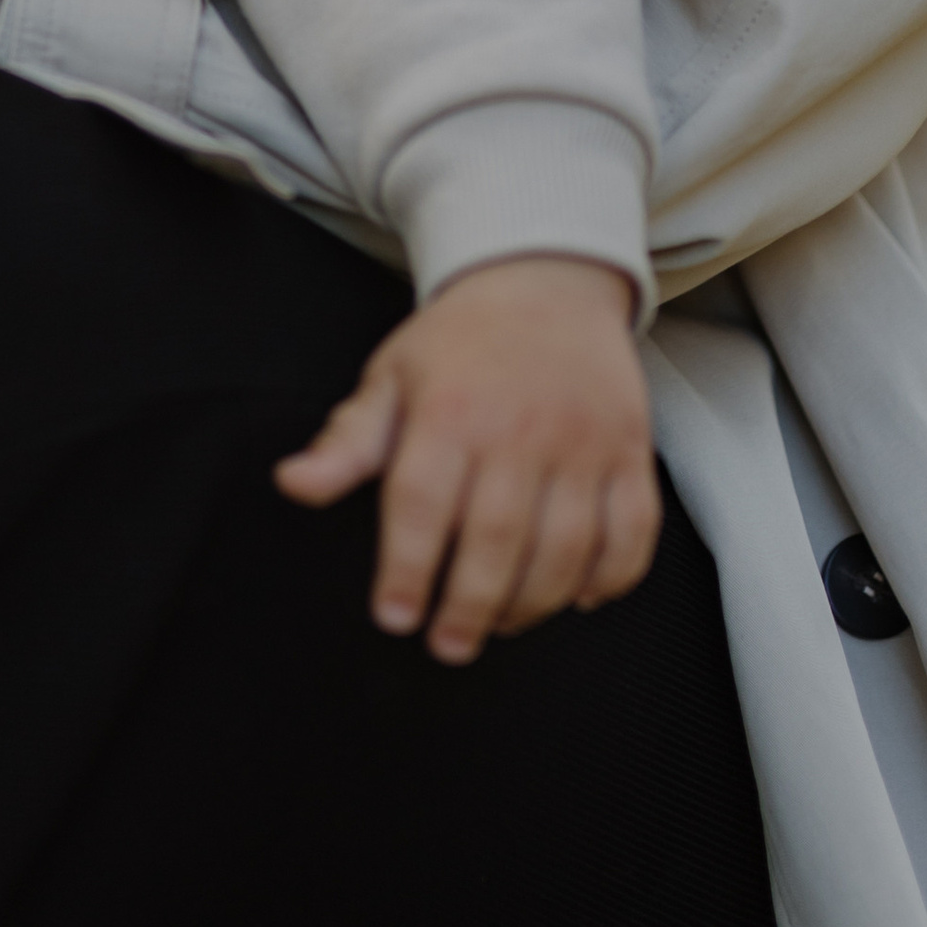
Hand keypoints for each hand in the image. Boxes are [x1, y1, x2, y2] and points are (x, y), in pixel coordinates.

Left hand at [275, 256, 656, 666]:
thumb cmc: (459, 343)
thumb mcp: (391, 378)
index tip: (395, 617)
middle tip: (448, 644)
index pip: (421, 503)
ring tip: (500, 624)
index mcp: (449, 409)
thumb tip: (293, 484)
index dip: (406, 569)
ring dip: (533, 603)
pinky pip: (633, 532)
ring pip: (566, 547)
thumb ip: (347, 442)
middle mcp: (520, 427)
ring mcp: (584, 441)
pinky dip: (610, 578)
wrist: (548, 281)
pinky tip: (576, 597)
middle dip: (469, 606)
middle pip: (496, 538)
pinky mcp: (630, 451)